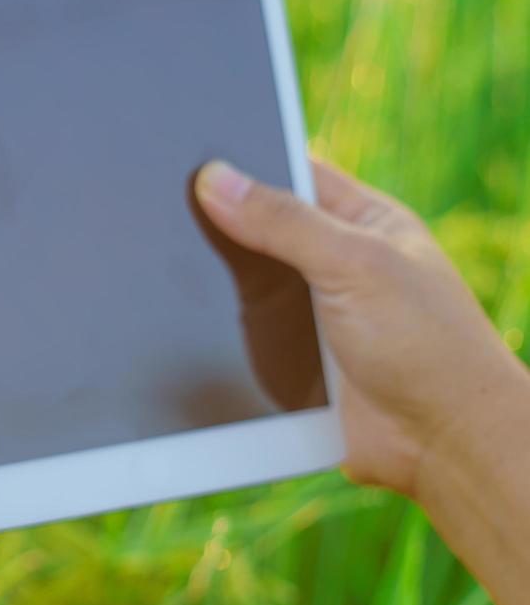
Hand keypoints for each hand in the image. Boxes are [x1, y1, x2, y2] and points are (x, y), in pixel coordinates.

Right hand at [195, 157, 529, 604]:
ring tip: (165, 269)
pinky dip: (213, 332)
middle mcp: (332, 263)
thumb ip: (284, 222)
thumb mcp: (356, 264)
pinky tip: (180, 322)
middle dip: (217, 225)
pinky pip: (235, 334)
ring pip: (239, 284)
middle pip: (256, 228)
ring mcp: (308, 313)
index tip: (189, 158)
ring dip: (211, 285)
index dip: (244, 159)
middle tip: (163, 213)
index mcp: (362, 222)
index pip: (291, 171)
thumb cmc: (428, 346)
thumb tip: (215, 179)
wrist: (442, 446)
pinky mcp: (287, 359)